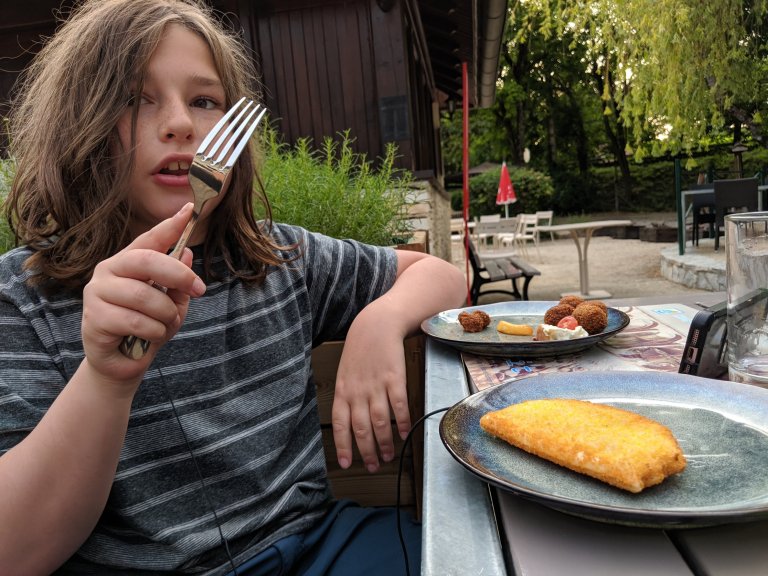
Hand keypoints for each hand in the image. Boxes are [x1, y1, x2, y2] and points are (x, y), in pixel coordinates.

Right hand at [81, 203, 205, 385]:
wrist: (124, 363)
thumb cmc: (148, 328)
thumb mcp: (172, 303)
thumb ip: (178, 281)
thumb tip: (186, 253)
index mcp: (128, 262)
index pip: (149, 239)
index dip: (169, 225)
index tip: (189, 210)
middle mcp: (109, 271)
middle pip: (146, 261)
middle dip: (178, 274)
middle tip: (199, 289)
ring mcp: (97, 293)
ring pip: (145, 296)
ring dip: (166, 314)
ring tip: (164, 324)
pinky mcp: (94, 318)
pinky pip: (136, 322)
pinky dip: (154, 332)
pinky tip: (149, 338)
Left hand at [331, 325, 410, 472]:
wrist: (375, 326)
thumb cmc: (360, 351)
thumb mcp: (345, 374)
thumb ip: (347, 397)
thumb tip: (351, 421)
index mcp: (343, 391)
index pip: (340, 425)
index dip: (343, 446)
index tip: (346, 464)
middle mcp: (358, 392)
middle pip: (361, 429)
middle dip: (367, 452)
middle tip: (374, 466)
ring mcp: (376, 386)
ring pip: (380, 422)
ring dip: (385, 443)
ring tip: (388, 455)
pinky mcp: (395, 379)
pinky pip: (398, 406)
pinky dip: (401, 422)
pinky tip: (404, 433)